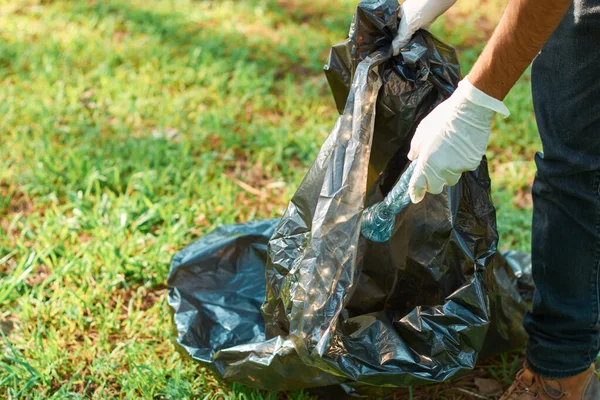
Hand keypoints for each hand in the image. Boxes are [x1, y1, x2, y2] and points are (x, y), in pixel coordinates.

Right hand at [392, 0, 456, 54]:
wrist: (441, 0)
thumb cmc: (422, 9)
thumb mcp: (409, 25)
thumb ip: (401, 38)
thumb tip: (393, 52)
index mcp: (397, 15)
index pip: (391, 31)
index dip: (391, 41)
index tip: (391, 52)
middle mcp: (405, 17)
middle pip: (401, 33)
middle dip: (401, 43)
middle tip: (399, 54)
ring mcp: (415, 20)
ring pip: (411, 34)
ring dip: (410, 42)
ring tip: (407, 53)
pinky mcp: (425, 22)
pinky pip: (420, 33)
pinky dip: (420, 39)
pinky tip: (418, 46)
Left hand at [407, 77, 509, 203]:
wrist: (469, 110)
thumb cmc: (443, 118)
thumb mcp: (422, 131)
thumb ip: (416, 148)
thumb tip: (413, 158)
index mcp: (426, 161)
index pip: (418, 185)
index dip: (416, 193)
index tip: (415, 198)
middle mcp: (442, 169)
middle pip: (436, 188)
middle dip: (433, 182)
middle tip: (433, 170)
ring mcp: (458, 168)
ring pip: (451, 179)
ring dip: (447, 172)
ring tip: (449, 153)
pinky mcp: (472, 164)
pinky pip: (464, 169)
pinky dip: (461, 162)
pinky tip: (461, 147)